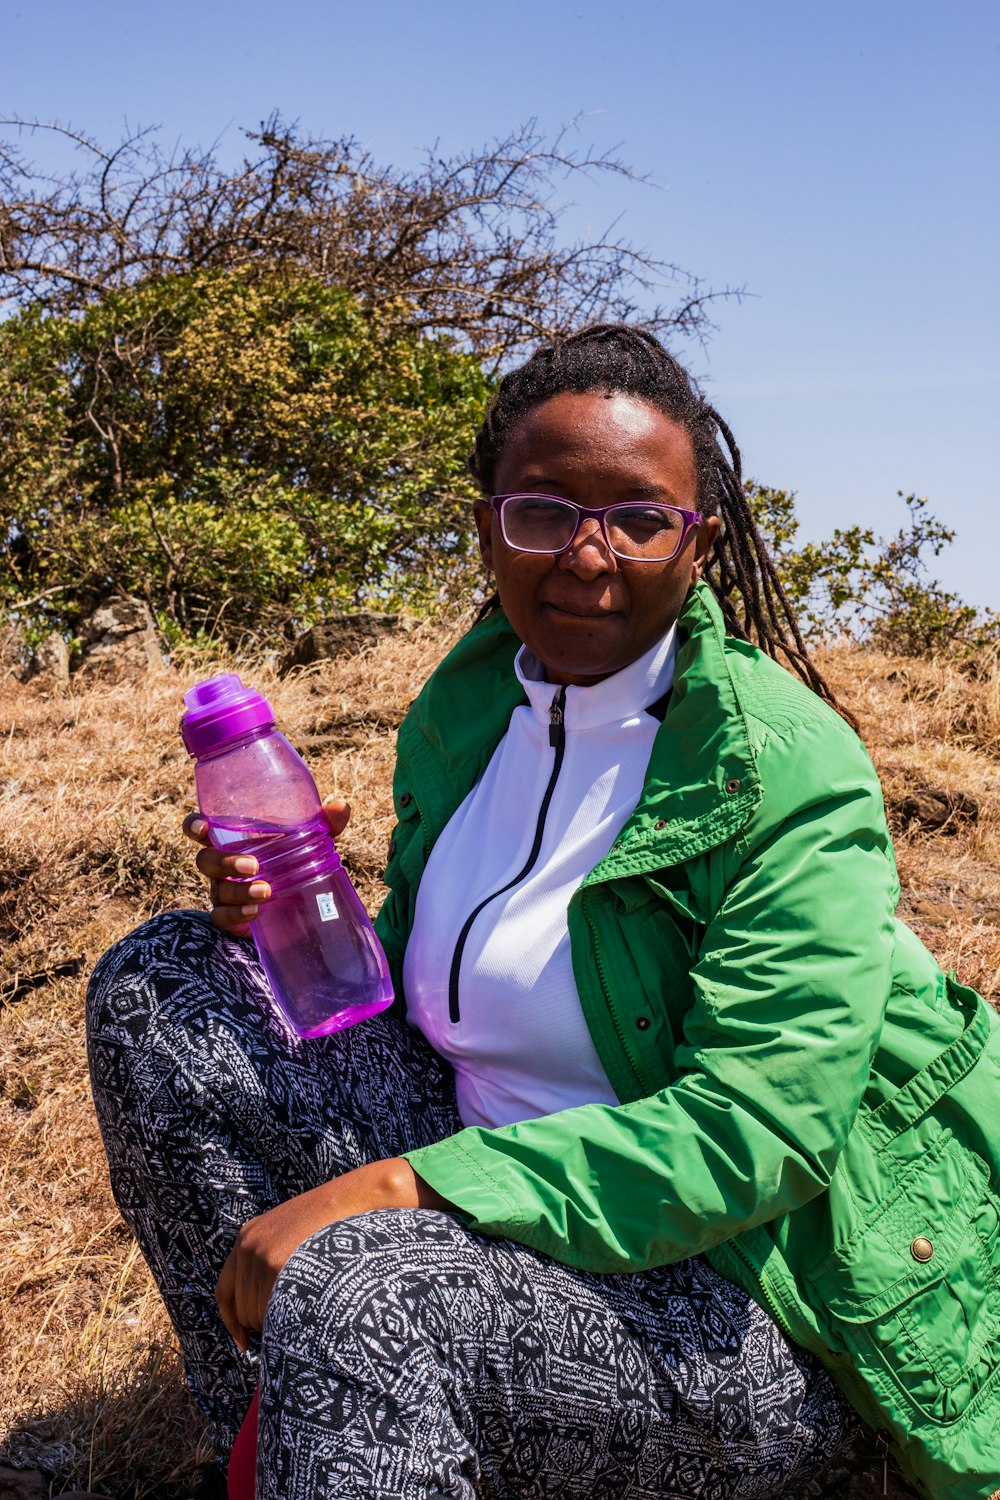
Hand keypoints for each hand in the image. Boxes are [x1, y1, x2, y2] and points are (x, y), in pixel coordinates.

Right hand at [182, 798, 351, 934]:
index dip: (194, 826)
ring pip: (216, 889)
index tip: (203, 828)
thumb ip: (325, 823)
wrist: (303, 907)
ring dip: (238, 891)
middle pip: (205, 860)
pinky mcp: (231, 918)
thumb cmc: (298, 861)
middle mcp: (223, 864)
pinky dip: (236, 914)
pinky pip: (221, 917)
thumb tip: (340, 806)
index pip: (201, 828)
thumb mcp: (313, 841)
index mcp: (233, 839)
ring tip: (266, 891)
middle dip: (224, 862)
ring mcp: (224, 892)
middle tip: (253, 866)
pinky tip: (255, 912)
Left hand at [214, 1159, 450, 1350]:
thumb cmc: (333, 1222)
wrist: (357, 1198)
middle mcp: (247, 1246)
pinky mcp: (275, 1264)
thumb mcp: (291, 1232)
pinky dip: (287, 1321)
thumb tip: (265, 1305)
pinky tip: (309, 1313)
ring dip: (281, 1320)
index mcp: (248, 1236)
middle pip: (242, 1308)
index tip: (243, 1344)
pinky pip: (272, 1310)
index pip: (225, 1291)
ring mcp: (260, 1254)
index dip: (233, 1322)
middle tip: (298, 1319)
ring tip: (312, 1305)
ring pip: (258, 1314)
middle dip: (266, 1321)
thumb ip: (272, 1257)